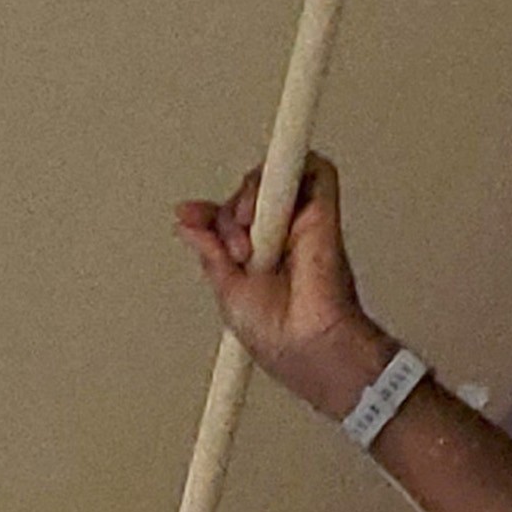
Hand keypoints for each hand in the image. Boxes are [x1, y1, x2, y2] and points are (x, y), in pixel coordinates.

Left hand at [176, 154, 385, 422]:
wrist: (307, 343)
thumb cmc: (277, 335)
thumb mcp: (227, 292)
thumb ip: (209, 253)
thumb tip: (186, 223)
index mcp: (257, 256)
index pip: (229, 215)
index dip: (207, 212)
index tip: (187, 215)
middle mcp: (280, 236)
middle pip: (247, 193)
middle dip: (228, 214)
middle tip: (234, 249)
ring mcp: (301, 221)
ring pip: (273, 175)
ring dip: (251, 195)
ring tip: (249, 232)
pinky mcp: (324, 211)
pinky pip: (315, 168)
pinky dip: (288, 172)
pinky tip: (268, 209)